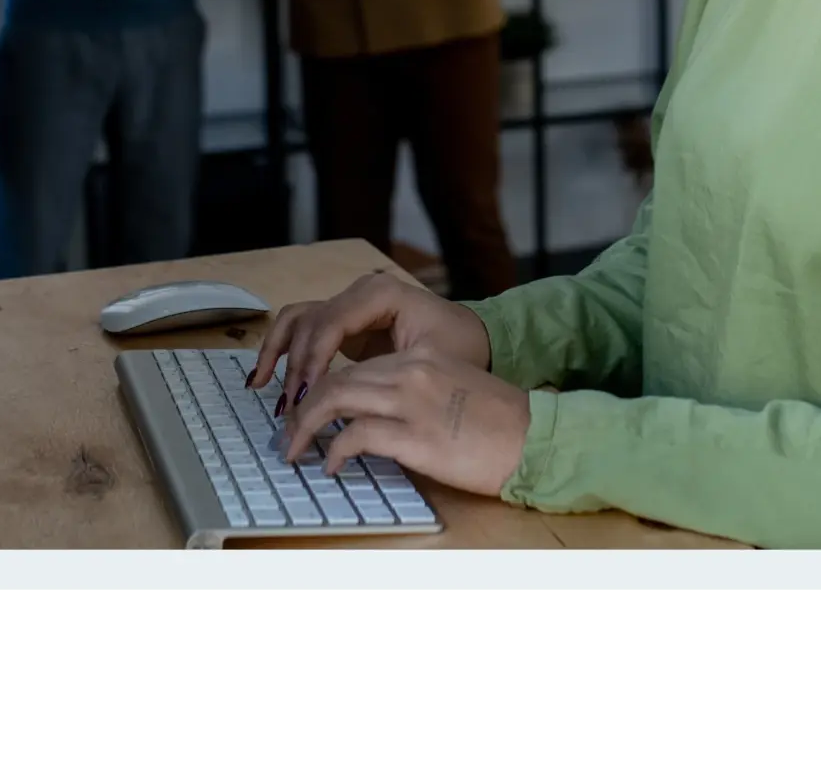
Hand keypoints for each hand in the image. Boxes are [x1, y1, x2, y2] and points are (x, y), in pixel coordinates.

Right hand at [247, 268, 490, 402]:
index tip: (305, 399)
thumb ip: (388, 376)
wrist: (479, 339)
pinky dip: (282, 350)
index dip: (313, 361)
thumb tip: (346, 403)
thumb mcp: (432, 361)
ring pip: (298, 320)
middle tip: (291, 412)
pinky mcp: (344, 323)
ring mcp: (350, 305)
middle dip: (297, 368)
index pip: (331, 322)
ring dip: (279, 354)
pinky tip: (265, 377)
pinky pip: (303, 329)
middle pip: (311, 324)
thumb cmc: (462, 349)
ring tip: (265, 390)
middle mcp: (360, 292)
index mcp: (381, 293)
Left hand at [283, 349, 530, 498]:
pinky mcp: (415, 435)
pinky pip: (355, 436)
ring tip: (295, 450)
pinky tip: (330, 465)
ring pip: (335, 398)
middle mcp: (411, 369)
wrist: (533, 437)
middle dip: (302, 407)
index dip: (322, 388)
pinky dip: (333, 450)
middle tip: (287, 434)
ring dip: (305, 426)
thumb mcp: (450, 390)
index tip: (307, 410)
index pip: (355, 365)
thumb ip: (412, 391)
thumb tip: (369, 418)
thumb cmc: (497, 422)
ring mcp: (411, 400)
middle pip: (336, 379)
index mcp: (420, 355)